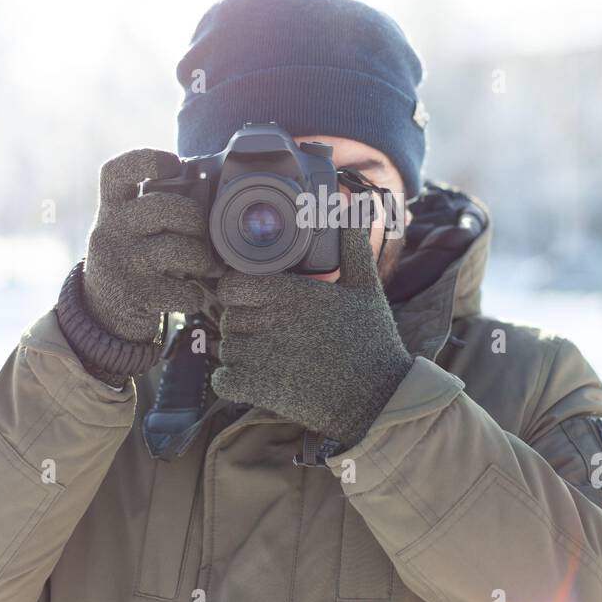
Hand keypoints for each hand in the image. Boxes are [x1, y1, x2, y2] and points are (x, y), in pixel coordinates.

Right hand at [82, 148, 217, 342]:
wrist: (101, 312)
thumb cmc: (131, 258)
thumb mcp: (129, 228)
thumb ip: (154, 207)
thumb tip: (207, 188)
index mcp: (110, 209)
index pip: (116, 171)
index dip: (147, 159)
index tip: (174, 163)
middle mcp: (109, 232)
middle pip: (162, 207)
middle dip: (194, 218)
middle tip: (200, 232)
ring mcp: (120, 264)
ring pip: (178, 249)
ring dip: (201, 259)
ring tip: (202, 266)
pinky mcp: (133, 295)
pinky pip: (182, 290)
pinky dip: (194, 295)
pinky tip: (188, 294)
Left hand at [212, 222, 414, 448]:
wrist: (378, 398)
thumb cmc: (372, 341)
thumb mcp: (366, 288)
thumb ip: (353, 246)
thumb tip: (355, 204)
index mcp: (292, 294)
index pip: (234, 283)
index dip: (237, 289)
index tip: (253, 297)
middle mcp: (272, 322)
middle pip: (228, 315)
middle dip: (242, 320)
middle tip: (265, 328)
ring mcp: (263, 357)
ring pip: (226, 347)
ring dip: (239, 350)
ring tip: (266, 353)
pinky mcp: (260, 389)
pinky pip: (223, 380)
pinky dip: (232, 380)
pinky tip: (256, 377)